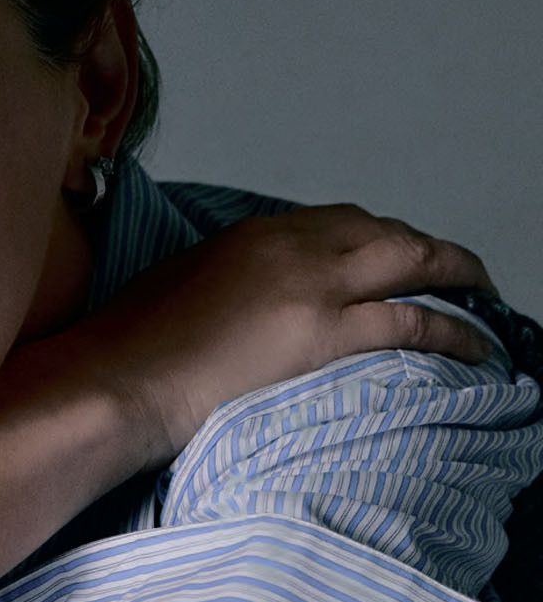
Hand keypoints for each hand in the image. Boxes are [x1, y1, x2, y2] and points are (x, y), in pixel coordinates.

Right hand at [72, 203, 495, 462]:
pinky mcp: (324, 333)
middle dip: (430, 251)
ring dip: (458, 277)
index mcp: (253, 234)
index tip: (397, 260)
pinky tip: (477, 346)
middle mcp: (291, 247)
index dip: (380, 240)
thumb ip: (225, 283)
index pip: (338, 223)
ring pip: (413, 261)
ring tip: (484, 301)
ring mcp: (312, 287)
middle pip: (386, 231)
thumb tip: (246, 304)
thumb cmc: (130, 348)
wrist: (118, 378)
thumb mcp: (178, 288)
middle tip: (458, 275)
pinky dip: (455, 330)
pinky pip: (413, 322)